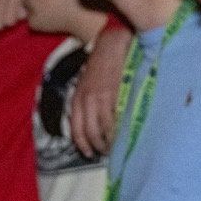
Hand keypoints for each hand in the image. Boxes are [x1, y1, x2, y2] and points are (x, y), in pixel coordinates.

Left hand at [69, 25, 132, 156]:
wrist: (111, 47)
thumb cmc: (99, 66)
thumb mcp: (85, 85)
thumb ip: (85, 103)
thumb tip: (90, 124)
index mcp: (77, 99)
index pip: (76, 130)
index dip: (82, 145)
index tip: (89, 153)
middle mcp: (86, 101)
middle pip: (89, 133)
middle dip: (96, 147)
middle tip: (104, 153)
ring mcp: (101, 99)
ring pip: (103, 130)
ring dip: (109, 142)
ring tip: (115, 147)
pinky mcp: (116, 95)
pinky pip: (116, 120)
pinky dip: (119, 131)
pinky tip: (123, 135)